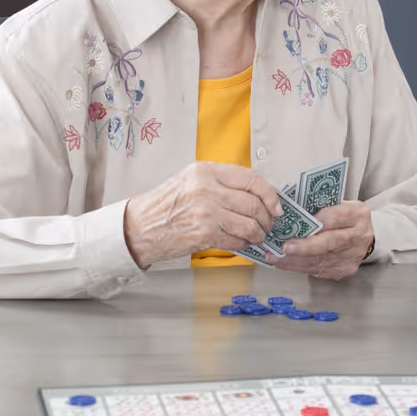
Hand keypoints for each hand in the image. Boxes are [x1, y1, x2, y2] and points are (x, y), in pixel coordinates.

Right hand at [122, 162, 281, 267]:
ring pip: (250, 224)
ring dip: (258, 234)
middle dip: (267, 218)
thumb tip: (255, 193)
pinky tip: (241, 243)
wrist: (140, 227)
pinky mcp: (205, 234)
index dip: (270, 194)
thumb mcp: (191, 180)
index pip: (251, 178)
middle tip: (268, 225)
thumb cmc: (165, 205)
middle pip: (254, 203)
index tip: (276, 205)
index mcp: (206, 171)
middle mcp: (208, 188)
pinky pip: (237, 240)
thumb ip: (221, 181)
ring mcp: (207, 211)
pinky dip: (244, 244)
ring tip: (257, 236)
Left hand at [277, 201, 373, 279]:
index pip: (335, 218)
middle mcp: (358, 237)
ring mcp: (352, 256)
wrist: (366, 236)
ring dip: (295, 260)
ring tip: (275, 257)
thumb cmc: (346, 217)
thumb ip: (320, 207)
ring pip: (320, 260)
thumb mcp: (338, 204)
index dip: (315, 223)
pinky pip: (318, 270)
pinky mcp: (344, 270)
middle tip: (283, 249)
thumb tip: (290, 214)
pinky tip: (285, 263)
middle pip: (329, 243)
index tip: (298, 226)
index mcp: (357, 214)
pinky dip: (299, 267)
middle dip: (304, 247)